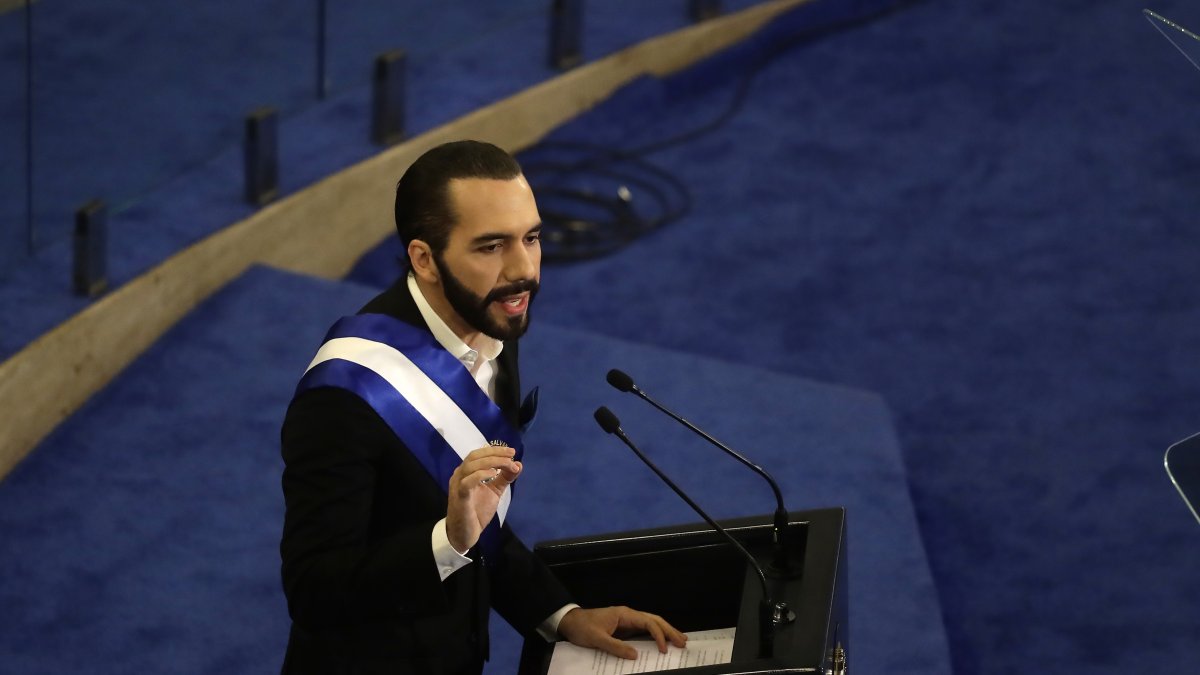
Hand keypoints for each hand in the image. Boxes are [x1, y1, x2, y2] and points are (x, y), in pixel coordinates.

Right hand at [445, 445, 521, 552]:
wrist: (465, 534)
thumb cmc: (476, 511)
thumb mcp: (494, 492)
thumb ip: (504, 478)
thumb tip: (518, 464)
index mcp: (467, 472)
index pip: (479, 454)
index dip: (495, 450)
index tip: (512, 452)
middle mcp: (460, 475)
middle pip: (475, 456)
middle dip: (494, 453)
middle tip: (511, 455)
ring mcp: (457, 485)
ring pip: (470, 466)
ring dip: (491, 462)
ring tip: (507, 464)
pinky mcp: (459, 497)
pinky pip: (467, 482)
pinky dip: (480, 475)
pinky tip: (493, 474)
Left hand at [557, 606, 686, 659]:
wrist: (569, 622)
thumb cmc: (582, 628)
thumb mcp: (597, 639)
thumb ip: (616, 647)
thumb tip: (636, 655)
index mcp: (624, 614)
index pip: (648, 622)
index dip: (658, 635)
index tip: (664, 649)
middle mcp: (628, 615)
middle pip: (654, 620)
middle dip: (669, 630)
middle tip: (683, 642)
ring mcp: (627, 621)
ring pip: (650, 624)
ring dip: (665, 632)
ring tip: (679, 640)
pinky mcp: (624, 628)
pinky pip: (643, 631)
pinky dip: (654, 636)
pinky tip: (661, 643)